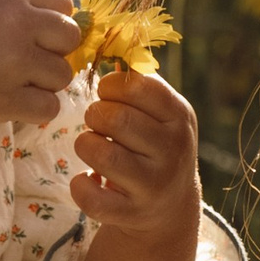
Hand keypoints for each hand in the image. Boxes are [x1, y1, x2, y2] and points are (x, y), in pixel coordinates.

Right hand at [0, 0, 79, 203]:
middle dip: (54, 53)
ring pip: (63, 75)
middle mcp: (16, 22)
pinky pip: (51, 107)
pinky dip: (37, 110)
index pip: (64, 4)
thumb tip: (69, 20)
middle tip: (27, 64)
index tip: (34, 38)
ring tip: (14, 83)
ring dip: (45, 84)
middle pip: (70, 38)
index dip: (53, 24)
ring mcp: (13, 61)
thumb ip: (19, 5)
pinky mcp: (8, 98)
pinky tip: (14, 103)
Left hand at [70, 69, 199, 240]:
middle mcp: (173, 150)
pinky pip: (91, 196)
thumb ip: (139, 84)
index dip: (111, 86)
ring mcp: (154, 185)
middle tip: (97, 123)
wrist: (169, 206)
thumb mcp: (162, 113)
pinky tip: (88, 178)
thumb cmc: (156, 145)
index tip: (107, 95)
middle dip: (95, 116)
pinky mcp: (132, 213)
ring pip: (101, 154)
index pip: (138, 86)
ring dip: (86, 145)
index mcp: (180, 116)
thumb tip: (108, 47)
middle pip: (116, 118)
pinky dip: (80, 185)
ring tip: (93, 147)